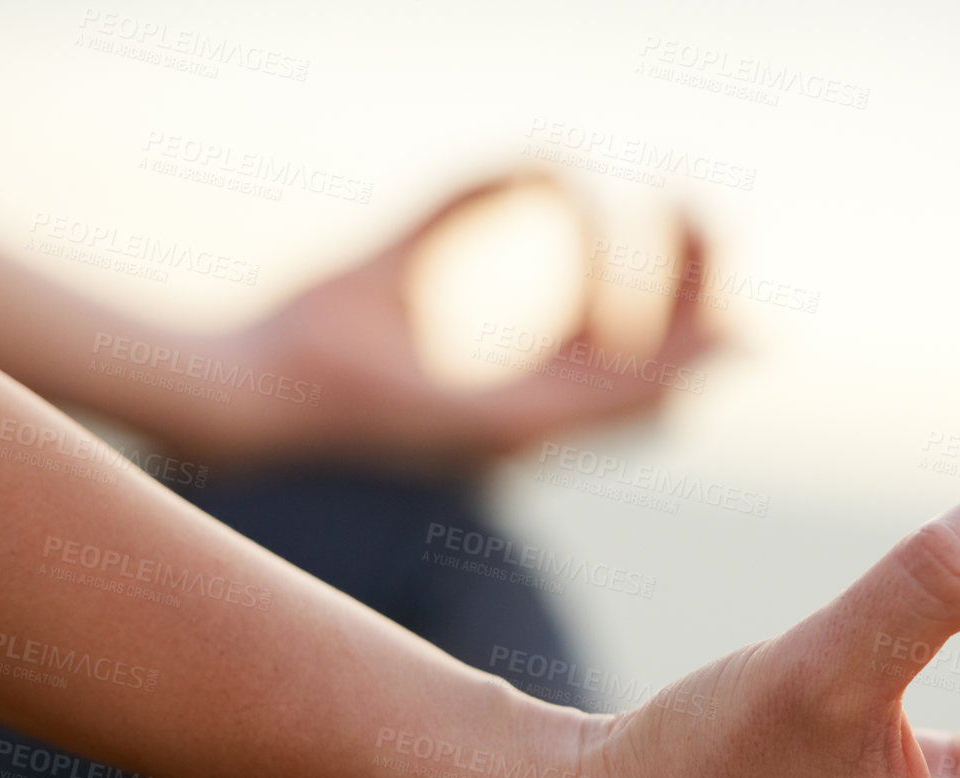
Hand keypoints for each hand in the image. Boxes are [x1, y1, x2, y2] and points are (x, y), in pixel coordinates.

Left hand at [205, 173, 717, 466]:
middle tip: (706, 212)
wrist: (252, 384)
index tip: (598, 180)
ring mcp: (523, 438)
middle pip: (646, 366)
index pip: (603, 335)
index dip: (622, 260)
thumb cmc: (312, 334)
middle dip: (689, 290)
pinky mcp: (505, 436)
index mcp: (511, 394)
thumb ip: (470, 204)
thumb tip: (549, 158)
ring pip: (647, 387)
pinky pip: (609, 401)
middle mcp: (529, 424)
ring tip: (706, 229)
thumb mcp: (408, 252)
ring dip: (688, 315)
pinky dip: (656, 358)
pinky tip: (694, 320)